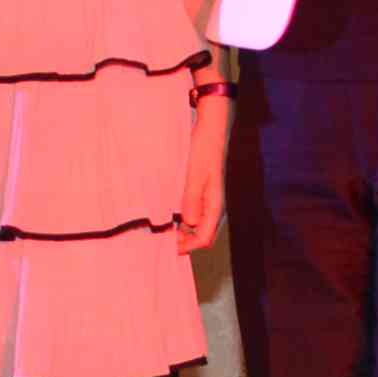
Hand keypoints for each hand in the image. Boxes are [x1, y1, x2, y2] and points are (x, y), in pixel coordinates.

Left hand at [174, 94, 229, 249]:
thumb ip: (192, 199)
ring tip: (162, 230)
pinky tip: (166, 215)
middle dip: (184, 242)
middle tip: (162, 240)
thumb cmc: (204, 150)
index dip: (188, 246)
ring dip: (181, 231)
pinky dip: (180, 219)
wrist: (210, 130)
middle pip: (201, 235)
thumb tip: (189, 223)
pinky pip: (191, 213)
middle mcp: (213, 206)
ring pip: (196, 226)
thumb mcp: (194, 174)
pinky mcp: (200, 193)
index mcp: (215, 204)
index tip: (169, 246)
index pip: (205, 238)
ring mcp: (207, 200)